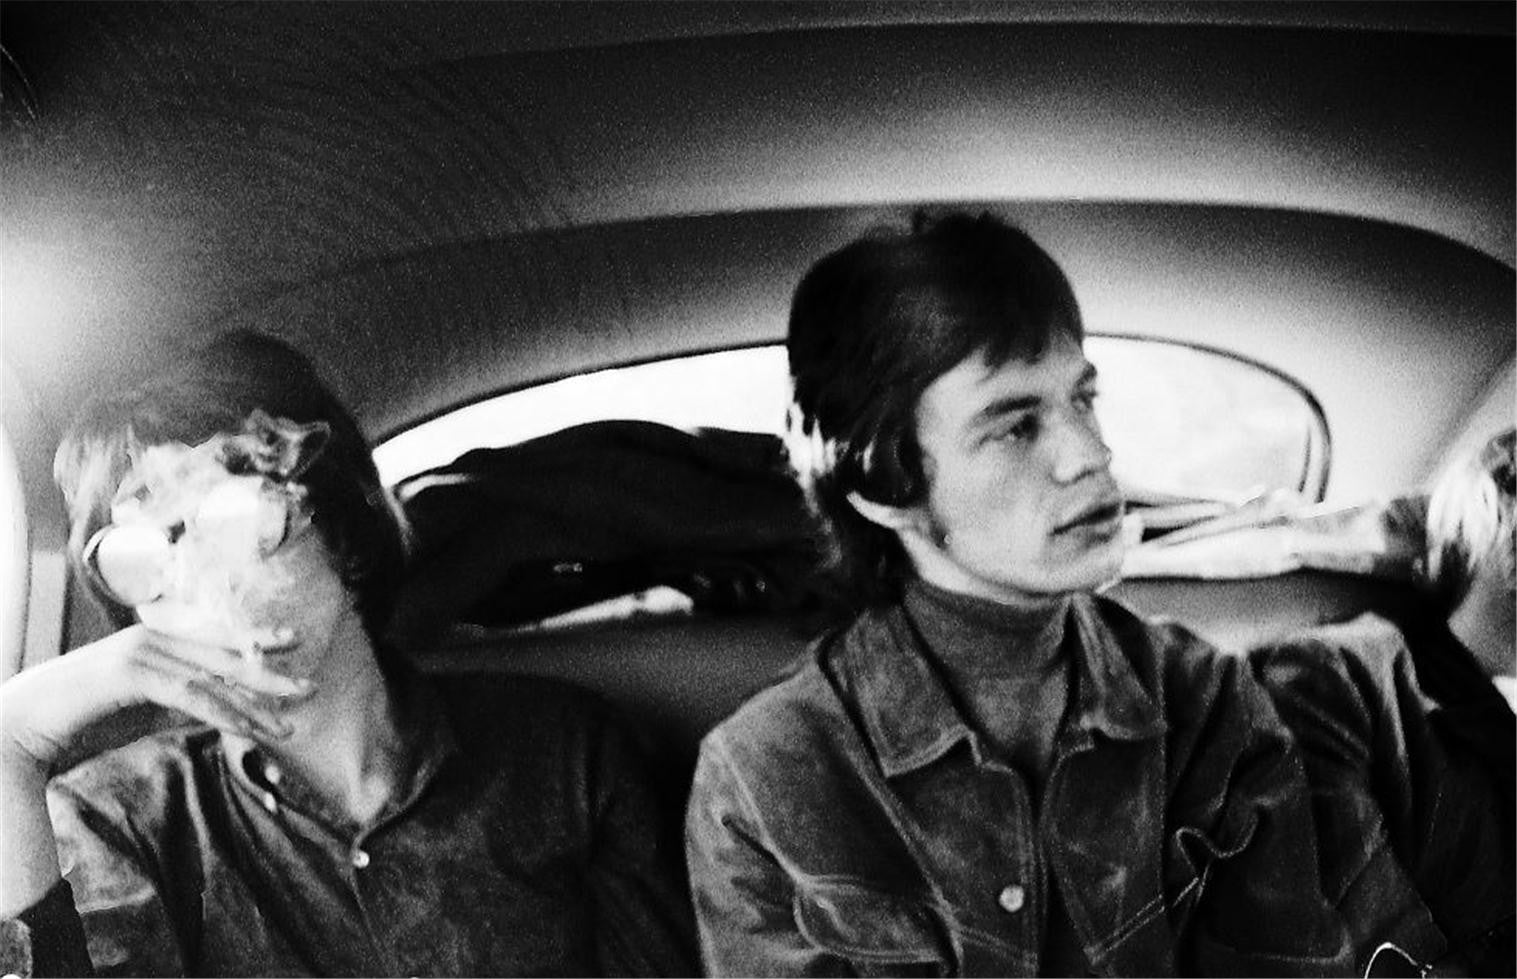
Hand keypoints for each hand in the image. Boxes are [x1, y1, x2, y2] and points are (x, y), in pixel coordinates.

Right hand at [0, 616, 311, 777]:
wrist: (20, 729)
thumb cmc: (78, 722)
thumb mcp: (143, 712)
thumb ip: (181, 706)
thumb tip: (223, 712)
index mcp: (153, 642)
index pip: (215, 640)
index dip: (256, 641)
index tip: (293, 643)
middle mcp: (151, 640)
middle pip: (224, 655)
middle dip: (270, 671)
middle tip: (311, 684)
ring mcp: (141, 653)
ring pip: (213, 678)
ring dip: (254, 704)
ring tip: (287, 725)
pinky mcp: (131, 674)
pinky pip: (191, 696)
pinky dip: (224, 713)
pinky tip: (250, 729)